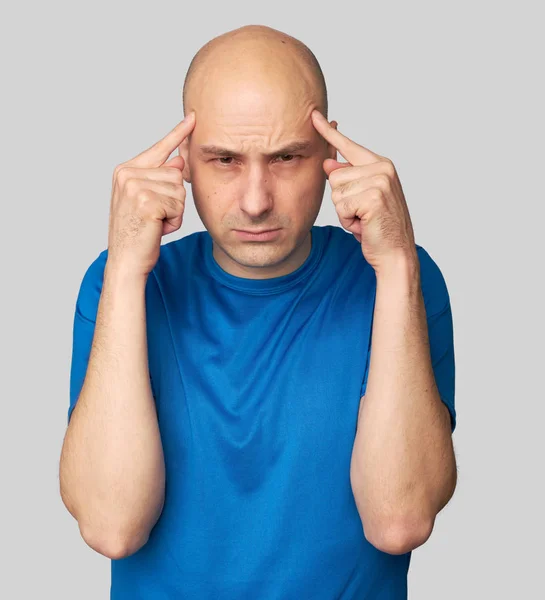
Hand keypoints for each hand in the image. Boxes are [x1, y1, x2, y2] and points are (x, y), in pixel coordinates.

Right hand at [107, 111, 195, 276]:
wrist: (125, 261)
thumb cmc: (138, 234)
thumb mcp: (147, 202)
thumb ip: (160, 179)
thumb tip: (179, 161)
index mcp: (126, 170)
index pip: (159, 148)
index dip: (178, 133)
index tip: (193, 116)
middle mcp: (128, 174)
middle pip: (177, 174)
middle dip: (173, 200)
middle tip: (154, 217)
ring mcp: (135, 186)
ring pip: (179, 190)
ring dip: (174, 212)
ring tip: (154, 223)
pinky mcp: (147, 201)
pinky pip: (178, 206)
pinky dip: (173, 221)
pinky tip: (156, 229)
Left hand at [311, 110, 416, 273]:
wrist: (395, 253)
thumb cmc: (378, 228)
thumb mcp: (360, 200)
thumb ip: (347, 179)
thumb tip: (328, 163)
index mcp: (380, 165)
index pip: (348, 146)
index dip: (329, 132)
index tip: (314, 115)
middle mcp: (382, 168)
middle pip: (334, 176)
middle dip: (342, 201)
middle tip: (362, 214)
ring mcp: (380, 181)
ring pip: (336, 192)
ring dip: (345, 212)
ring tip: (364, 220)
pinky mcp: (374, 196)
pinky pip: (342, 206)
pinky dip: (349, 220)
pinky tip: (365, 225)